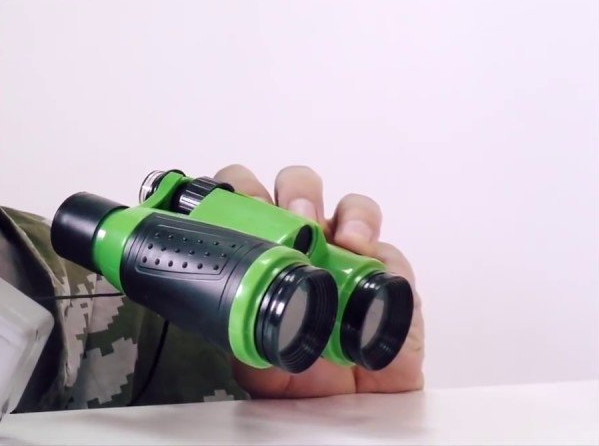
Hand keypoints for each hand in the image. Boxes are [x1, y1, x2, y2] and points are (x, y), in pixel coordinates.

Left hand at [214, 164, 424, 397]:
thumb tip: (208, 299)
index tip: (240, 203)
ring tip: (342, 241)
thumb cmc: (294, 370)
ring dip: (349, 216)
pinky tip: (373, 265)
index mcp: (264, 247)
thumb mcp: (246, 347)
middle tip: (296, 218)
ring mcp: (348, 256)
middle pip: (300, 188)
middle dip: (297, 192)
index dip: (242, 189)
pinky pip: (391, 255)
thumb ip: (229, 318)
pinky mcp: (389, 279)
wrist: (340, 410)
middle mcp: (307, 243)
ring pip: (352, 209)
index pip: (248, 198)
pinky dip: (384, 256)